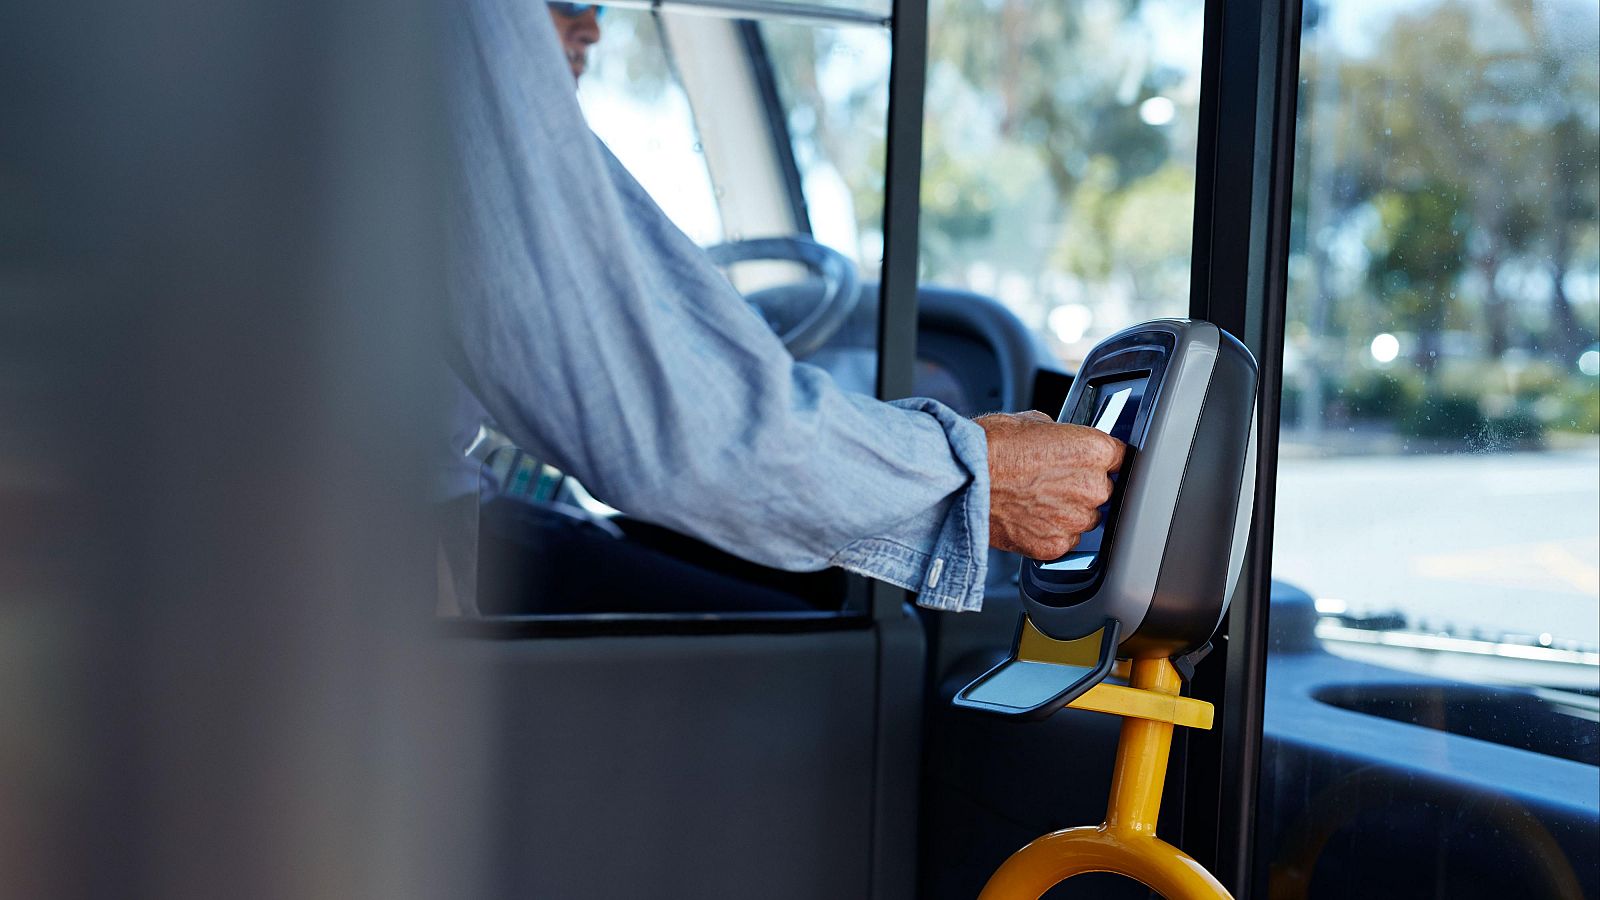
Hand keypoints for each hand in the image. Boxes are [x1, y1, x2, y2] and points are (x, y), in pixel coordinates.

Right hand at [976, 410, 1126, 559]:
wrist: (960, 480)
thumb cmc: (990, 447)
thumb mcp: (1031, 422)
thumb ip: (1060, 436)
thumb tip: (1060, 442)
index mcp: (1094, 449)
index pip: (1120, 457)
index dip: (1100, 460)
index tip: (1089, 463)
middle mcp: (1092, 486)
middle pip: (1102, 490)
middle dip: (1081, 487)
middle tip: (1049, 481)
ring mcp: (1075, 520)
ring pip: (1084, 519)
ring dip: (1067, 513)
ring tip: (1034, 500)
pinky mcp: (1055, 546)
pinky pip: (1064, 541)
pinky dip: (1049, 533)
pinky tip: (1027, 518)